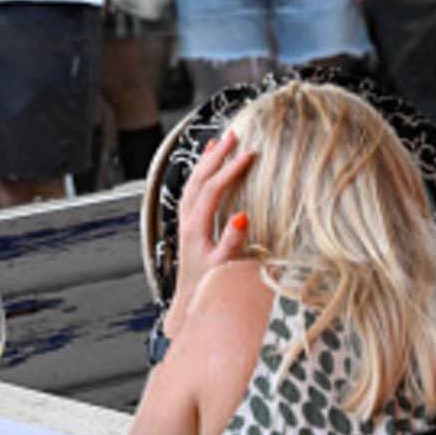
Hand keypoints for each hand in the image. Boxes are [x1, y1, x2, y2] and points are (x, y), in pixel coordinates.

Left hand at [167, 130, 254, 337]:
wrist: (191, 299)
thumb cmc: (211, 285)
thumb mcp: (224, 267)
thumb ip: (232, 243)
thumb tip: (242, 216)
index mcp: (196, 229)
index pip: (212, 191)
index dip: (230, 171)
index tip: (250, 154)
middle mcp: (187, 221)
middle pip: (199, 180)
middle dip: (217, 157)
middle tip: (235, 136)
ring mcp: (185, 220)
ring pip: (193, 183)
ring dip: (207, 161)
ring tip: (221, 141)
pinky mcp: (188, 223)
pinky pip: (193, 190)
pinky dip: (201, 173)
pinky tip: (209, 164)